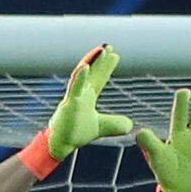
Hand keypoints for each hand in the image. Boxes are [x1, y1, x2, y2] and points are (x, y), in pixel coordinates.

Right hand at [45, 44, 134, 160]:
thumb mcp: (101, 128)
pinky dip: (79, 77)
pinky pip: (74, 89)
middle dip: (100, 59)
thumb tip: (130, 124)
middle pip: (92, 72)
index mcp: (87, 97)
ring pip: (83, 76)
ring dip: (91, 62)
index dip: (106, 67)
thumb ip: (114, 124)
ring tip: (101, 50)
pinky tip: (85, 66)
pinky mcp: (68, 105)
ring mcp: (74, 97)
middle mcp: (80, 94)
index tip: (115, 55)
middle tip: (108, 46)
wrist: (60, 145)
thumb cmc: (75, 134)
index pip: (99, 78)